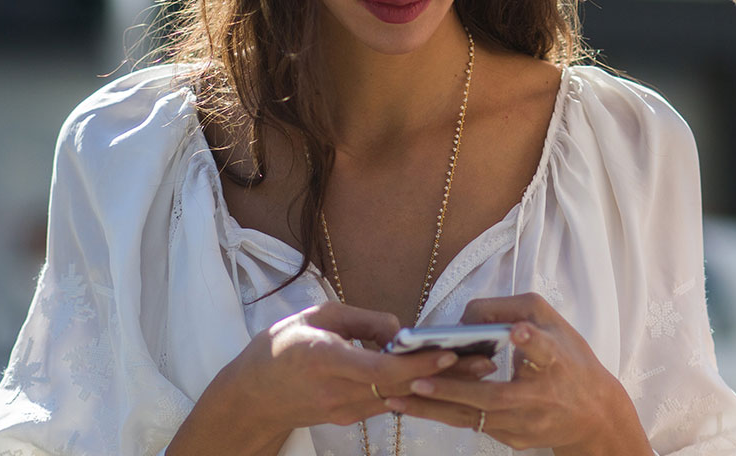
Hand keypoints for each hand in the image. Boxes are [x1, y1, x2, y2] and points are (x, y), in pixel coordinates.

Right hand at [169, 302, 458, 455]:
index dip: (419, 362)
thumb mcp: (315, 316)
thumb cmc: (280, 347)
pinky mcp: (349, 418)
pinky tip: (444, 378)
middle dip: (446, 373)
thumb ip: (360, 319)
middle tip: (484, 359)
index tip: (450, 349)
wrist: (251, 397)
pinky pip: (389, 403)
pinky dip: (416, 390)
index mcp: (325, 359)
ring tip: (476, 367)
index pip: (381, 368)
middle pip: (401, 386)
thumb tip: (398, 329)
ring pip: (401, 398)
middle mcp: (337, 391)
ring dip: (438, 383)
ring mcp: (344, 411)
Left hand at [386, 293, 650, 455]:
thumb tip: (468, 315)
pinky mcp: (511, 439)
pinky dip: (442, 415)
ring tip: (397, 399)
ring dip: (433, 410)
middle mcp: (539, 398)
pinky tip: (413, 406)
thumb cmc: (570, 361)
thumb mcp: (553, 323)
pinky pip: (472, 423)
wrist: (593, 416)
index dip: (530, 340)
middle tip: (416, 381)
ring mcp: (524, 425)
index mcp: (555, 362)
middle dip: (452, 391)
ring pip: (472, 417)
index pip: (544, 350)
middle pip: (492, 397)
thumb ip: (514, 308)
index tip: (518, 332)